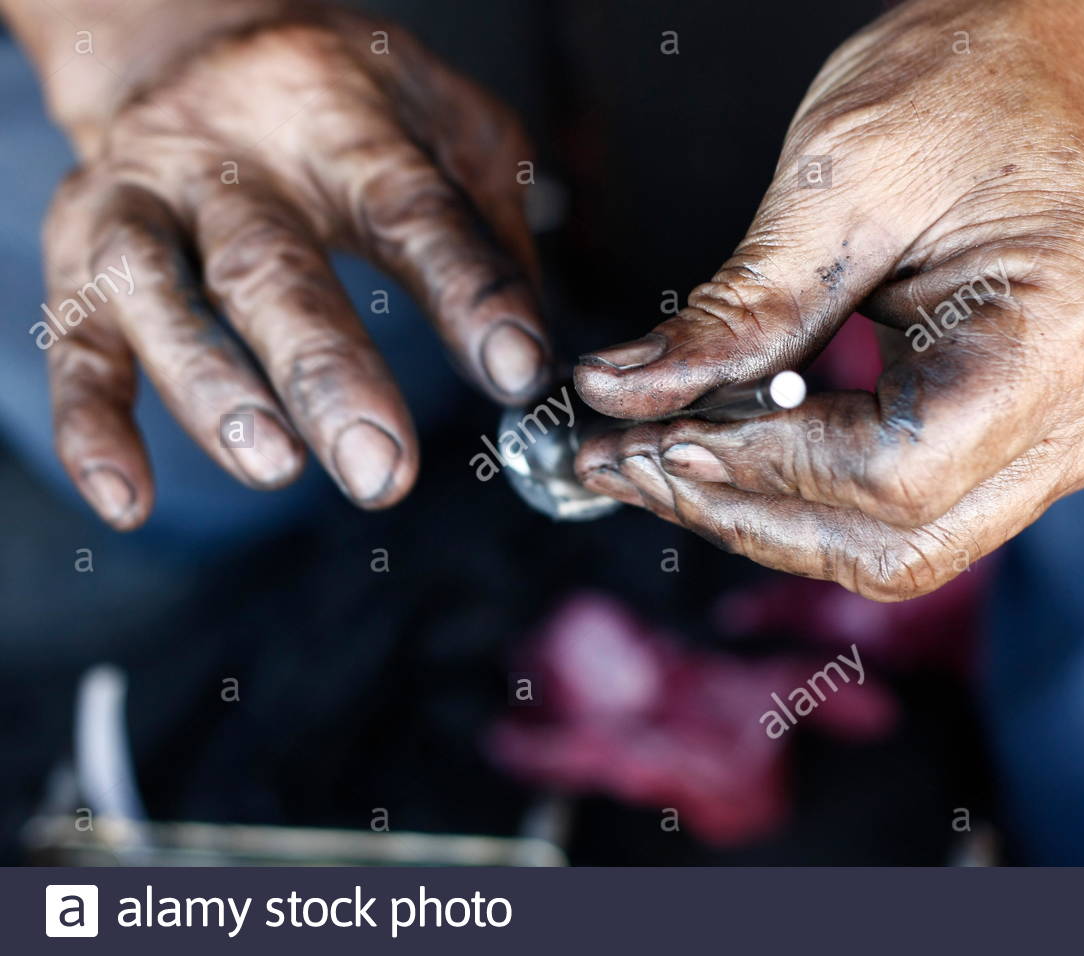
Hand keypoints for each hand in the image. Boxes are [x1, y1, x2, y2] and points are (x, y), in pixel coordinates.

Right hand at [12, 0, 546, 527]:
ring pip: (158, 296)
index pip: (409, 207)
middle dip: (326, 373)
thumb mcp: (443, 127)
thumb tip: (528, 361)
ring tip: (274, 468)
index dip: (465, 291)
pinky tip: (125, 497)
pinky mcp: (80, 251)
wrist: (197, 42)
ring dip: (212, 393)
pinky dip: (91, 425)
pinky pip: (75, 343)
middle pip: (271, 265)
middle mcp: (229, 156)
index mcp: (340, 117)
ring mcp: (142, 199)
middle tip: (382, 468)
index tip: (514, 370)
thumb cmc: (347, 108)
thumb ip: (488, 232)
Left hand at [574, 0, 1083, 600]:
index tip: (657, 440)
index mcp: (1078, 332)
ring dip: (774, 518)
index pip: (897, 471)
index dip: (763, 469)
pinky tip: (739, 456)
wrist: (1064, 55)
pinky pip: (922, 508)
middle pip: (902, 539)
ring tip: (665, 467)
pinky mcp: (1044, 436)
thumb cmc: (976, 83)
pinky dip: (818, 494)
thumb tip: (620, 394)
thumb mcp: (841, 180)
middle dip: (749, 514)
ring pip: (908, 544)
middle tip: (633, 468)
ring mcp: (1083, 433)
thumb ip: (738, 310)